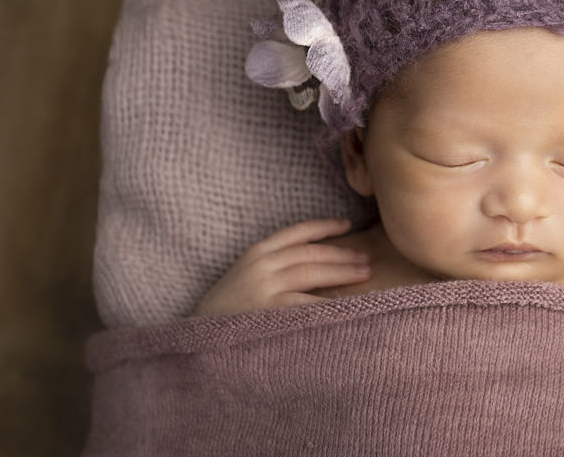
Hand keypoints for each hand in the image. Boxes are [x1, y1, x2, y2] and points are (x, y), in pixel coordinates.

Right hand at [193, 219, 371, 316]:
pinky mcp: (269, 311)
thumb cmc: (226, 311)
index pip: (296, 233)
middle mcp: (261, 265)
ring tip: (364, 274)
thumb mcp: (246, 278)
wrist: (197, 339)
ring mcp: (264, 287)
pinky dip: (328, 304)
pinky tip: (345, 306)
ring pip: (312, 273)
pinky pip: (306, 305)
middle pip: (311, 253)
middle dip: (342, 255)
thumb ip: (274, 267)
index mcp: (256, 253)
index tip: (346, 225)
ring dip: (342, 273)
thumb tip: (317, 265)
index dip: (323, 226)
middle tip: (366, 260)